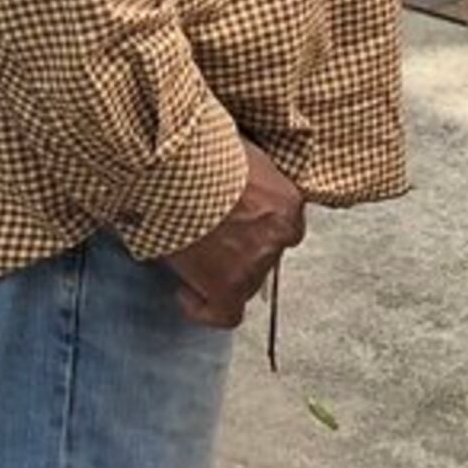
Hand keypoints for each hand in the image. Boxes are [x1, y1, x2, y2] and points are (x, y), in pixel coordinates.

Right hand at [161, 143, 307, 328]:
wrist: (179, 173)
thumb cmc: (203, 153)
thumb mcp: (244, 153)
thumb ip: (252, 173)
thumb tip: (237, 173)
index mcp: (288, 203)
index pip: (282, 226)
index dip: (258, 228)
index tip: (236, 226)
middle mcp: (279, 236)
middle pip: (264, 254)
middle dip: (239, 249)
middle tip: (209, 239)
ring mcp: (255, 263)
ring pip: (244, 281)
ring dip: (218, 272)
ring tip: (189, 257)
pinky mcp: (228, 287)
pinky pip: (225, 314)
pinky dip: (204, 309)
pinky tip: (185, 295)